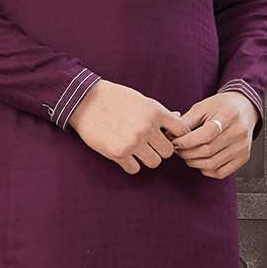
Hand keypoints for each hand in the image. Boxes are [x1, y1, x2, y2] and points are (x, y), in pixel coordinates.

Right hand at [67, 79, 191, 173]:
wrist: (85, 100)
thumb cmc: (115, 98)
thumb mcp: (141, 100)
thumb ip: (160, 112)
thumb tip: (178, 118)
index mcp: (155, 112)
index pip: (181, 131)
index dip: (176, 135)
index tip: (167, 136)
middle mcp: (146, 128)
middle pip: (168, 151)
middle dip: (159, 149)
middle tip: (149, 144)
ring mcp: (133, 142)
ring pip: (154, 162)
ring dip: (146, 158)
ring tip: (136, 149)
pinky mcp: (118, 153)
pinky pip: (134, 169)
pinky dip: (130, 164)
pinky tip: (124, 153)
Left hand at [170, 91, 256, 177]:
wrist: (244, 108)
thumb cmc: (221, 107)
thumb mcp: (202, 107)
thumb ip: (186, 121)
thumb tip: (169, 136)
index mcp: (229, 115)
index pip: (206, 135)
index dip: (186, 141)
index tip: (174, 142)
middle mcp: (239, 132)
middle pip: (208, 151)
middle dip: (187, 153)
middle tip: (177, 149)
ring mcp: (243, 147)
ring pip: (212, 164)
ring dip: (194, 162)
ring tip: (187, 155)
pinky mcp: (244, 158)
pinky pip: (221, 172)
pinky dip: (206, 170)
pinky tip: (201, 161)